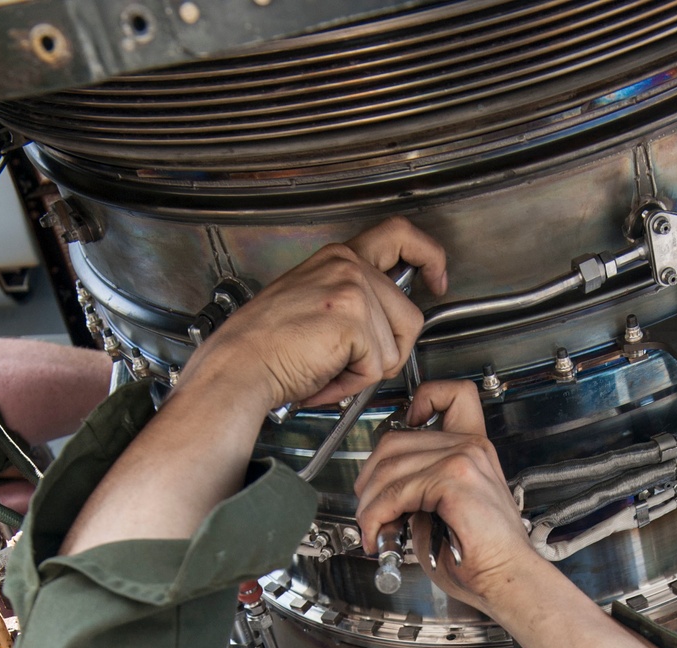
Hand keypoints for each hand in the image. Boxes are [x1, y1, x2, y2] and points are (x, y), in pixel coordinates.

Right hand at [178, 217, 446, 412]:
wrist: (239, 367)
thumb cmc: (265, 347)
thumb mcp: (311, 304)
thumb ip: (351, 302)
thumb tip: (385, 327)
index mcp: (337, 259)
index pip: (399, 236)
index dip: (428, 255)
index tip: (437, 277)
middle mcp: (347, 266)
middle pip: (409, 315)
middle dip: (389, 351)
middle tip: (352, 364)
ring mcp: (353, 289)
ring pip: (396, 346)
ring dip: (365, 370)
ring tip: (327, 367)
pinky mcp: (354, 318)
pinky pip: (377, 365)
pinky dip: (352, 383)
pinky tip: (323, 375)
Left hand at [354, 380, 537, 616]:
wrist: (506, 578)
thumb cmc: (480, 557)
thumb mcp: (441, 513)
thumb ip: (417, 491)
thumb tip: (382, 493)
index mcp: (472, 451)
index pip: (451, 395)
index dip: (420, 400)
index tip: (402, 432)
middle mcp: (469, 447)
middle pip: (396, 440)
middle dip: (369, 477)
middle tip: (367, 508)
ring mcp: (463, 459)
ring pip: (390, 467)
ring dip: (369, 503)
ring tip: (372, 528)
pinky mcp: (454, 479)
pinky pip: (397, 491)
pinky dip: (377, 515)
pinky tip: (379, 532)